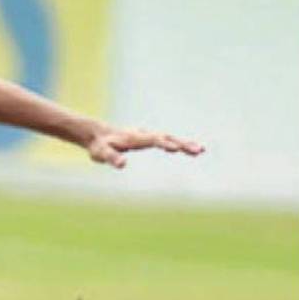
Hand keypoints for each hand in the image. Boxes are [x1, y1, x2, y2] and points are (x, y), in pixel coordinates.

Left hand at [86, 126, 203, 168]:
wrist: (97, 135)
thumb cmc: (99, 146)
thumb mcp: (101, 153)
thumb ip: (111, 158)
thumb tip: (123, 165)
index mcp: (133, 138)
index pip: (152, 140)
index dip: (164, 143)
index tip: (176, 148)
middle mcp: (143, 134)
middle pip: (166, 137)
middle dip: (182, 143)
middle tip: (198, 150)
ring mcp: (147, 136)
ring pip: (169, 138)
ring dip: (185, 143)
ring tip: (201, 151)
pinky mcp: (148, 139)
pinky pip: (167, 140)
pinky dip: (180, 144)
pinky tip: (191, 149)